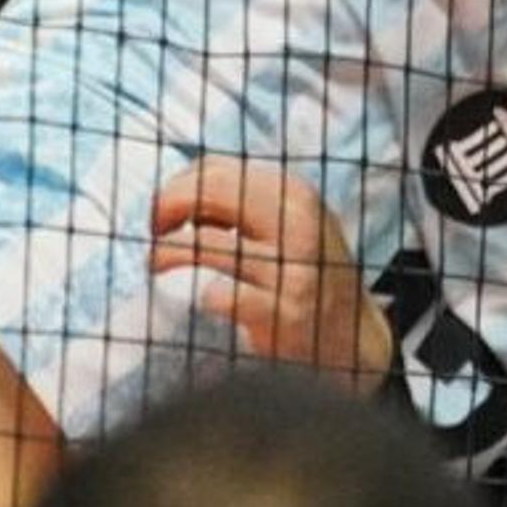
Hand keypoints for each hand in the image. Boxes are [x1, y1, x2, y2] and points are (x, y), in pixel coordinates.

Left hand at [149, 159, 392, 389]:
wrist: (352, 336)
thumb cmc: (305, 276)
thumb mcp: (290, 224)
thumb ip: (245, 205)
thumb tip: (178, 195)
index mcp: (293, 193)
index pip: (216, 169)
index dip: (177, 187)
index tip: (164, 214)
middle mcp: (295, 220)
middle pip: (208, 192)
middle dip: (166, 209)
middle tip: (154, 235)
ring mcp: (290, 266)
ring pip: (201, 243)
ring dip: (164, 255)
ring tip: (157, 266)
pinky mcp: (283, 311)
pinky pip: (219, 295)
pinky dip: (202, 296)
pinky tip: (205, 300)